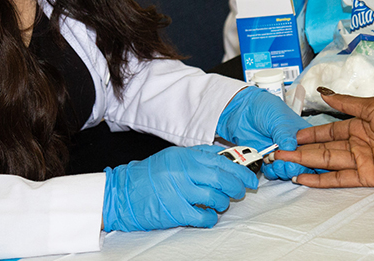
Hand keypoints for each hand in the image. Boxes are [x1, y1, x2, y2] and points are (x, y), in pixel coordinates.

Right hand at [102, 145, 257, 231]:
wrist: (123, 192)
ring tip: (217, 203)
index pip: (223, 161)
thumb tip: (227, 157)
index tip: (250, 178)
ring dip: (222, 203)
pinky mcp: (176, 212)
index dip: (242, 171)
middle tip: (240, 192)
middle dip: (237, 188)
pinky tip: (206, 215)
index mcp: (186, 156)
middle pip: (224, 180)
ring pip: (217, 199)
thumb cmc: (149, 175)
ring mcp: (180, 192)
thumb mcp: (174, 156)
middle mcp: (184, 172)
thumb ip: (199, 155)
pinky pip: (204, 217)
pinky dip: (210, 218)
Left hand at [216, 86, 312, 179]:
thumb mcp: (279, 119)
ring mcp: (281, 155)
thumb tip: (292, 151)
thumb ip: (285, 136)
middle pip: (303, 165)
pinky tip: (268, 167)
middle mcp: (295, 147)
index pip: (315, 152)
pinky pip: (273, 172)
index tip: (301, 159)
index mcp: (305, 135)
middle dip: (296, 167)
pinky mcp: (267, 160)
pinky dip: (271, 172)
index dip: (310, 159)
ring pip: (288, 171)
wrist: (241, 110)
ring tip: (276, 165)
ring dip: (283, 171)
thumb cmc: (264, 108)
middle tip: (286, 164)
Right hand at [274, 88, 373, 187]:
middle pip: (323, 148)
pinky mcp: (367, 177)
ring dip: (306, 164)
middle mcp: (356, 144)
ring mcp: (360, 161)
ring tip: (285, 165)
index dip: (309, 134)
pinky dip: (322, 180)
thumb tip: (325, 94)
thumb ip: (347, 103)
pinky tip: (305, 179)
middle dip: (301, 150)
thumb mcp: (373, 106)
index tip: (290, 137)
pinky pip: (340, 179)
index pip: (327, 131)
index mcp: (357, 125)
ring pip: (327, 163)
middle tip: (279, 153)